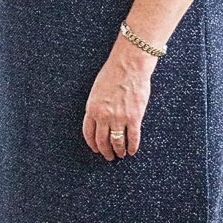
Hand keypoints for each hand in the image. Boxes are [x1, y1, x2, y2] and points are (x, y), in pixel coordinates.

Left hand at [82, 39, 153, 159]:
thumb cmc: (113, 74)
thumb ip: (97, 106)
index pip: (88, 133)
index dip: (92, 144)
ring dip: (118, 151)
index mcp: (92, 108)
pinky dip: (132, 147)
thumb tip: (100, 120)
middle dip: (105, 151)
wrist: (129, 66)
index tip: (96, 149)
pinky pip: (133, 138)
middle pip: (102, 141)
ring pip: (117, 142)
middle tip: (109, 157)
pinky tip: (132, 151)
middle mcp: (104, 116)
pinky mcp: (134, 118)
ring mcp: (119, 118)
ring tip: (121, 155)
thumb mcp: (97, 91)